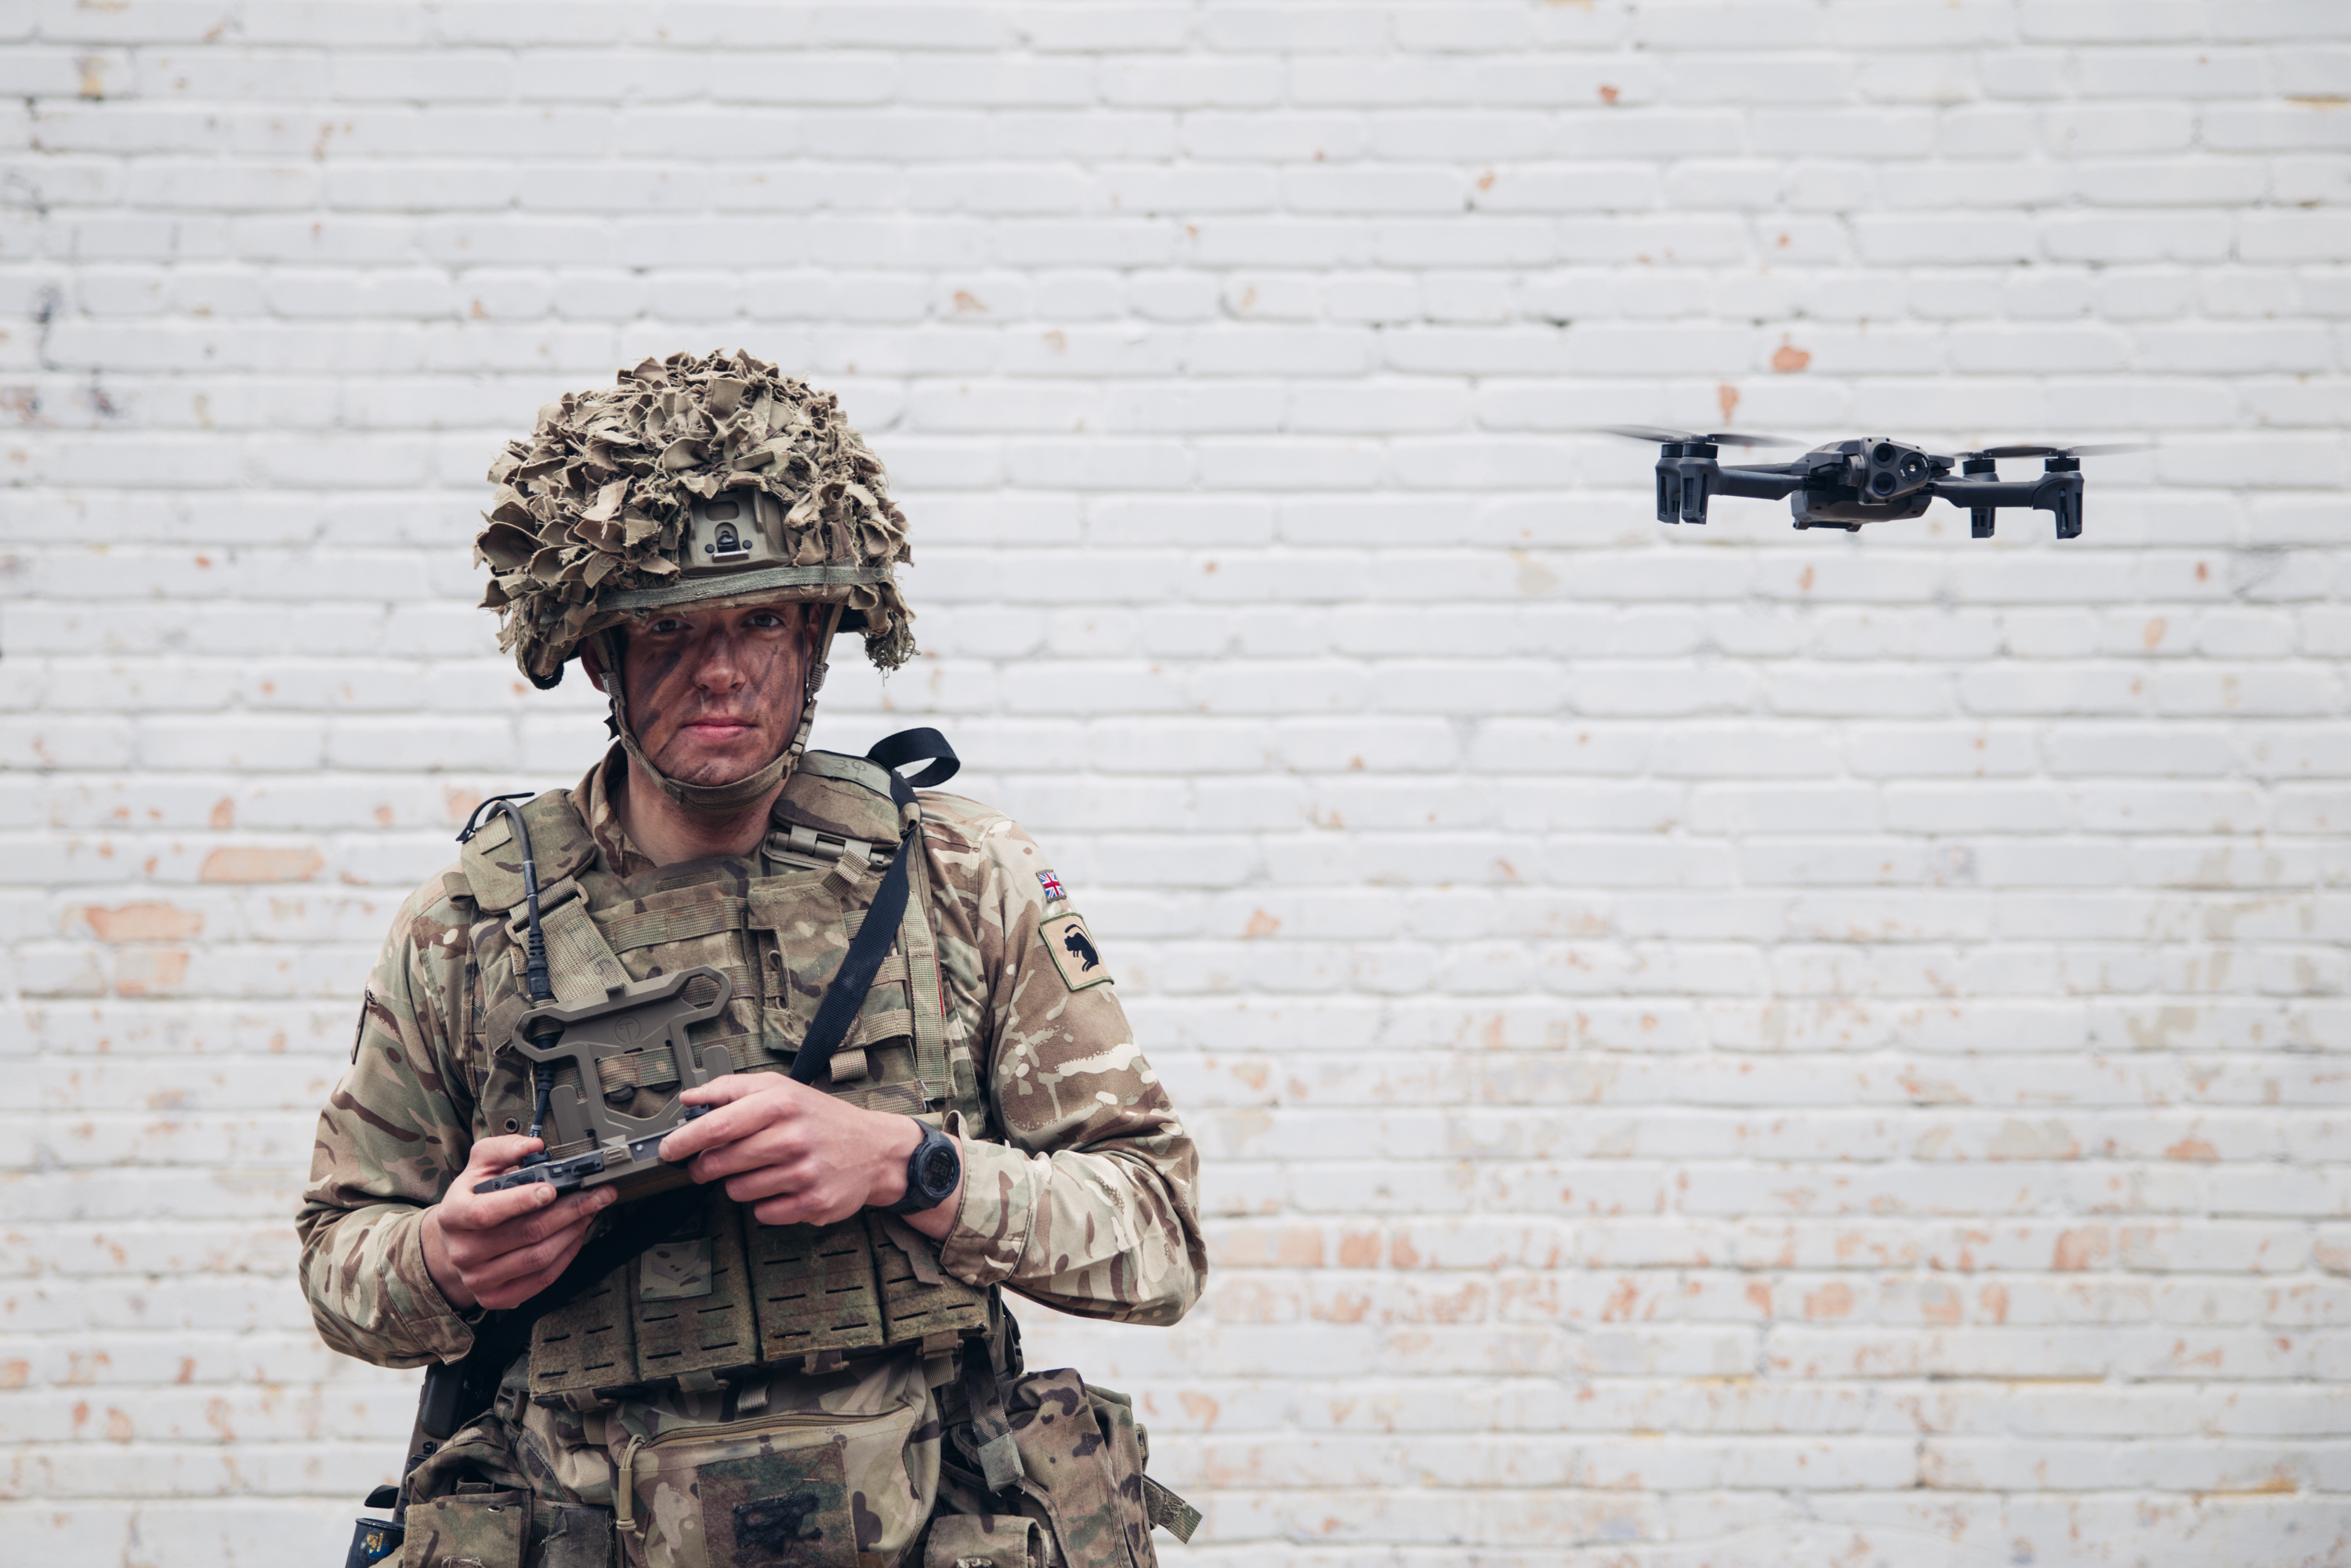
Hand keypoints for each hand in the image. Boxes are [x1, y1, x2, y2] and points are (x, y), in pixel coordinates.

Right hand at [422, 1135, 618, 1311]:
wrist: (453, 1241)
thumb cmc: (471, 1199)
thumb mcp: (479, 1166)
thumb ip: (504, 1149)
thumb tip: (532, 1146)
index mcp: (454, 1215)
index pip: (487, 1212)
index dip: (522, 1201)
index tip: (552, 1189)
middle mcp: (463, 1251)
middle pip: (526, 1234)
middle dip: (568, 1211)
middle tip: (595, 1195)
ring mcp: (478, 1279)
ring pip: (539, 1258)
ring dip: (572, 1232)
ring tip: (589, 1212)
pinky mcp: (495, 1297)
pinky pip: (541, 1280)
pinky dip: (566, 1256)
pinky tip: (576, 1236)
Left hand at [659, 1075, 956, 1232]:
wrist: (875, 1149)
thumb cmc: (821, 1117)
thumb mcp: (781, 1089)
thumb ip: (731, 1089)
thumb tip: (690, 1098)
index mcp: (781, 1104)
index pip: (718, 1125)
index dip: (685, 1140)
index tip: (668, 1149)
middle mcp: (793, 1138)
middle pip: (721, 1163)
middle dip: (706, 1167)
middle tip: (710, 1164)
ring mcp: (803, 1173)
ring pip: (737, 1191)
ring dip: (737, 1184)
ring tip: (758, 1170)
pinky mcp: (812, 1203)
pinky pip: (762, 1212)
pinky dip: (764, 1203)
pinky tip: (780, 1187)